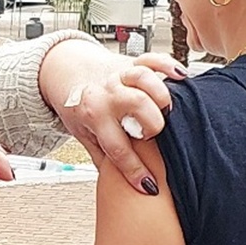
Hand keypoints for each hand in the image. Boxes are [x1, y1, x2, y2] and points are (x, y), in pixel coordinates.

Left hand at [40, 41, 182, 194]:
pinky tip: (181, 77)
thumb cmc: (78, 106)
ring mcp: (120, 75)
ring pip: (145, 78)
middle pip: (137, 104)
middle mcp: (108, 93)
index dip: (135, 170)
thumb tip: (119, 185)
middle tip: (155, 136)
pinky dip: (168, 65)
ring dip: (161, 94)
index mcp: (93, 116)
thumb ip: (102, 156)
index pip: (118, 148)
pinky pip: (152, 59)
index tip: (150, 186)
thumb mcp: (83, 135)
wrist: (64, 72)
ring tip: (168, 110)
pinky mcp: (131, 62)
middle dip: (152, 124)